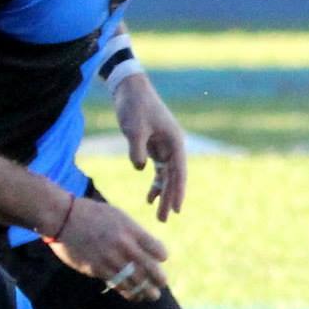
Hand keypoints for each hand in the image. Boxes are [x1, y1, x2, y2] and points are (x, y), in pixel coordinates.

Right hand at [47, 194, 169, 300]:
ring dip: (146, 291)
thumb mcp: (118, 216)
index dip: (161, 256)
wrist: (64, 218)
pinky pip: (117, 285)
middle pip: (150, 268)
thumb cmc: (91, 214)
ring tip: (152, 296)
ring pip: (135, 281)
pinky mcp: (97, 269)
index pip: (157, 249)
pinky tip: (134, 296)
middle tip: (162, 283)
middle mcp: (124, 246)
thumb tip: (144, 246)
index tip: (160, 259)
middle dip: (159, 279)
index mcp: (131, 230)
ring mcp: (110, 259)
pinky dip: (128, 292)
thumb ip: (133, 231)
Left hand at [112, 75, 187, 221]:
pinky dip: (154, 184)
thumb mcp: (134, 128)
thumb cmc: (135, 105)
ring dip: (162, 194)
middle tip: (163, 220)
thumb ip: (137, 150)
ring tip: (158, 214)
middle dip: (169, 199)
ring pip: (166, 177)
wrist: (130, 88)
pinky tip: (149, 198)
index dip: (177, 192)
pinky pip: (158, 170)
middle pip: (174, 178)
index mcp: (175, 142)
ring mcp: (165, 147)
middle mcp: (173, 147)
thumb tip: (141, 169)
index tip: (176, 210)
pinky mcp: (155, 147)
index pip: (178, 172)